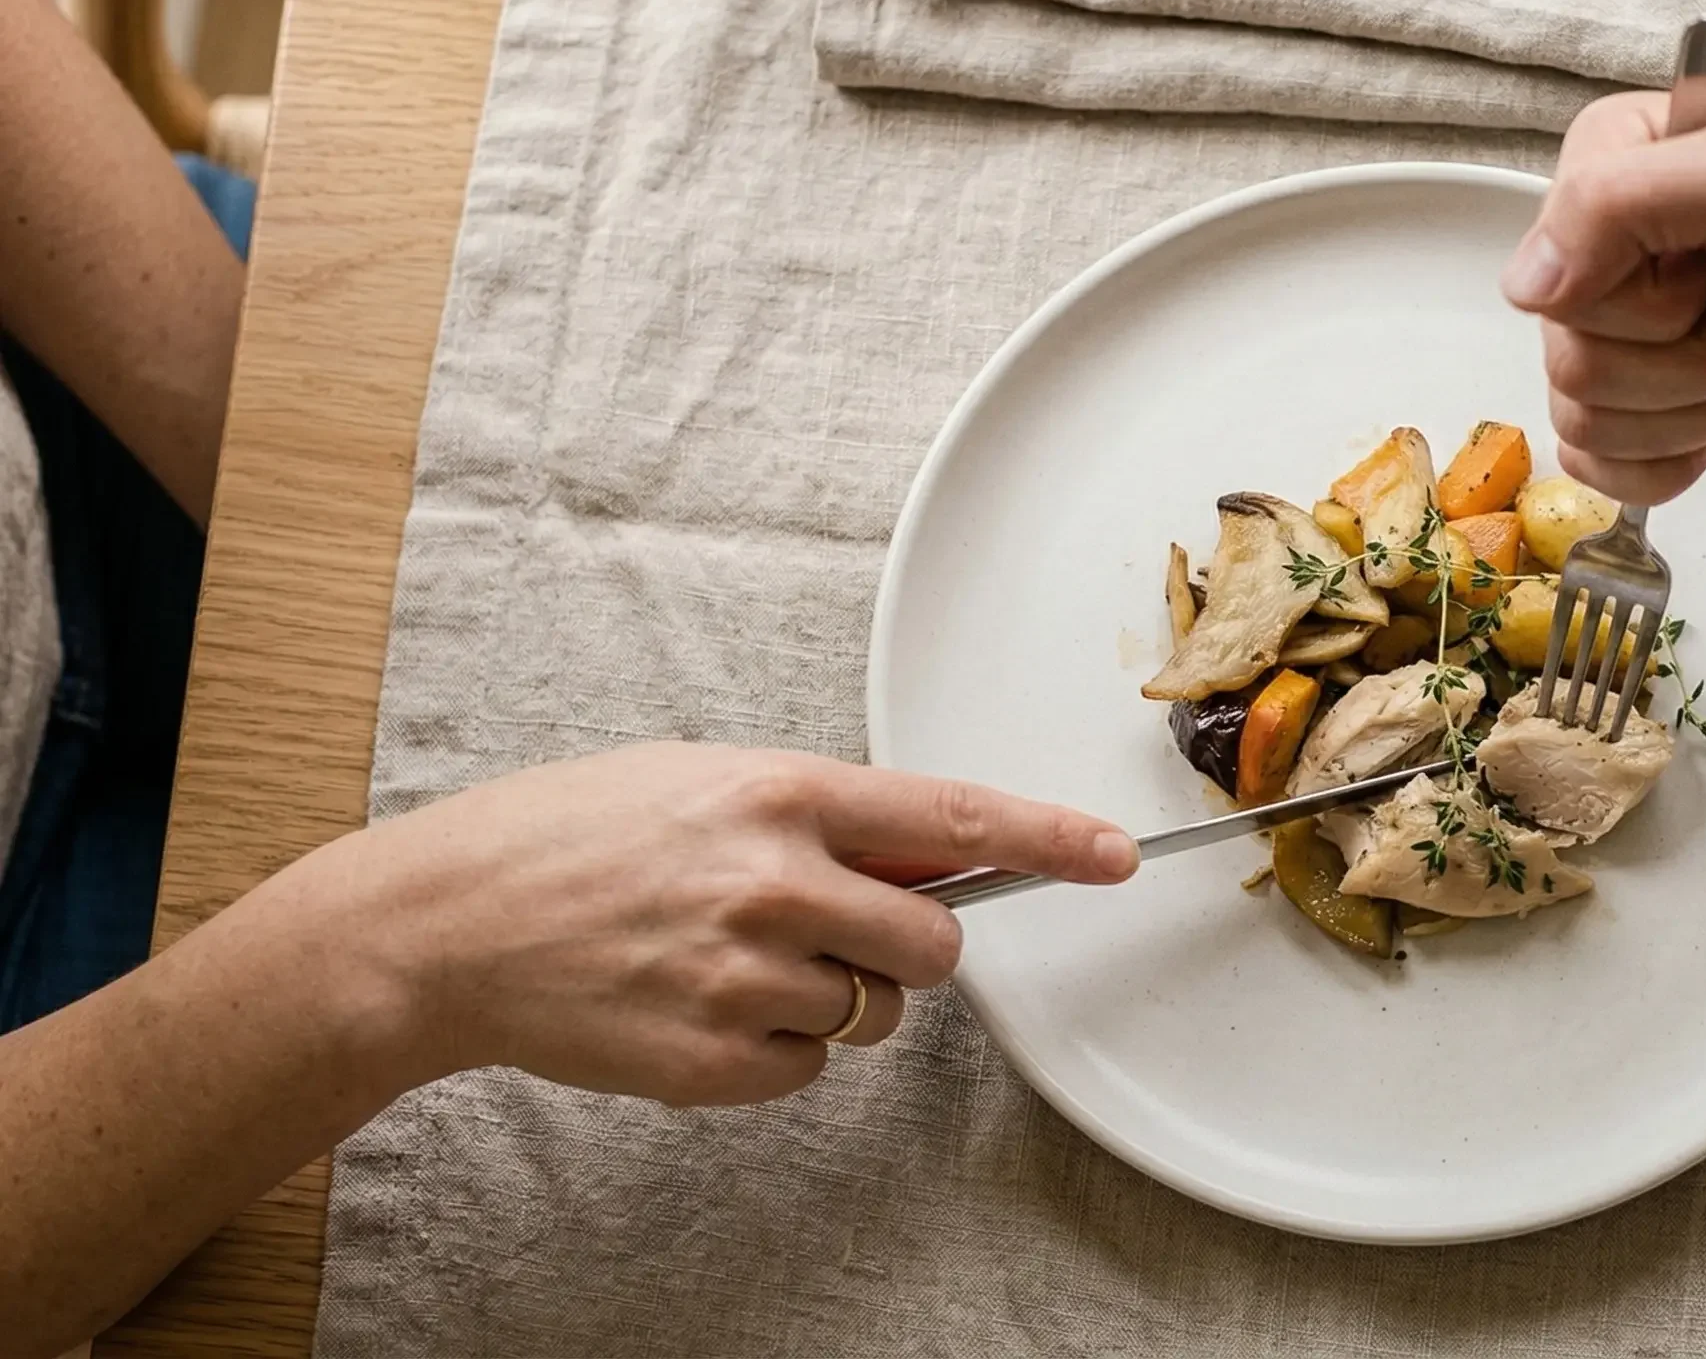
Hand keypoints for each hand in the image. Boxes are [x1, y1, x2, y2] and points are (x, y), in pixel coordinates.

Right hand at [263, 743, 1135, 1105]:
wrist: (446, 925)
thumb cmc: (571, 838)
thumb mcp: (700, 782)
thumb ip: (816, 816)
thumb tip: (922, 858)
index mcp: (777, 792)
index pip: (951, 819)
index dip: (1048, 841)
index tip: (1115, 858)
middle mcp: (772, 879)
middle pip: (933, 946)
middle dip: (908, 951)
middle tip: (832, 932)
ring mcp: (742, 974)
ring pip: (870, 1014)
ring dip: (828, 998)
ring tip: (727, 960)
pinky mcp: (712, 1057)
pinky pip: (806, 1068)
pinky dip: (770, 1050)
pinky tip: (696, 1007)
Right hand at [1500, 88, 1705, 502]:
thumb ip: (1618, 205)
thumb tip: (1528, 286)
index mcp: (1607, 167)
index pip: (1554, 280)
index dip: (1642, 298)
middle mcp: (1601, 249)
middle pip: (1570, 362)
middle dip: (1679, 358)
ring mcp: (1626, 329)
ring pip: (1587, 421)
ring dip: (1689, 405)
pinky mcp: (1654, 397)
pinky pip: (1604, 467)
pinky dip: (1672, 459)